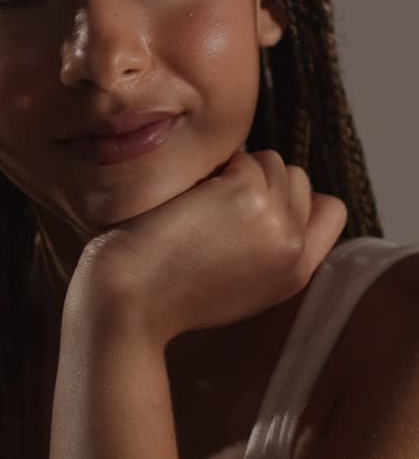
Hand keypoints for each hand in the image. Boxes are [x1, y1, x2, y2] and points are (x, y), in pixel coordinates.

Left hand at [75, 149, 347, 346]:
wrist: (128, 303)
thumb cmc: (166, 293)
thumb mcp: (238, 285)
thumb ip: (269, 250)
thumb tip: (274, 203)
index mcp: (296, 274)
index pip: (330, 211)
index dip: (295, 198)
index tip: (256, 206)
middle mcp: (294, 248)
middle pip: (299, 179)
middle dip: (260, 181)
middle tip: (215, 209)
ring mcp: (275, 219)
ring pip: (271, 161)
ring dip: (236, 170)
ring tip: (199, 207)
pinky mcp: (247, 193)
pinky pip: (241, 155)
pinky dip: (212, 167)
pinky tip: (186, 199)